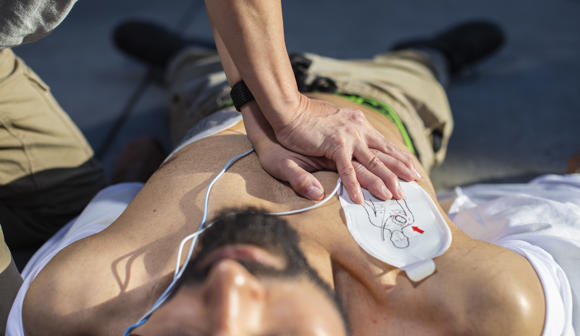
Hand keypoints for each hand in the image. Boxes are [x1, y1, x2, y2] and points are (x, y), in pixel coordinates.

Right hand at [275, 94, 420, 202]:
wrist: (287, 109)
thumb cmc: (305, 121)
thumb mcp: (331, 128)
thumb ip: (345, 137)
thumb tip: (357, 146)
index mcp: (358, 124)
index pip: (384, 143)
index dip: (399, 155)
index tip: (412, 166)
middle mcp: (358, 130)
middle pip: (384, 152)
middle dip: (401, 168)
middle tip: (416, 181)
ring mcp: (347, 137)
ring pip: (372, 162)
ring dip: (385, 180)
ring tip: (395, 196)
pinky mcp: (333, 145)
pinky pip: (347, 170)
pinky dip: (354, 185)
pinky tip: (360, 199)